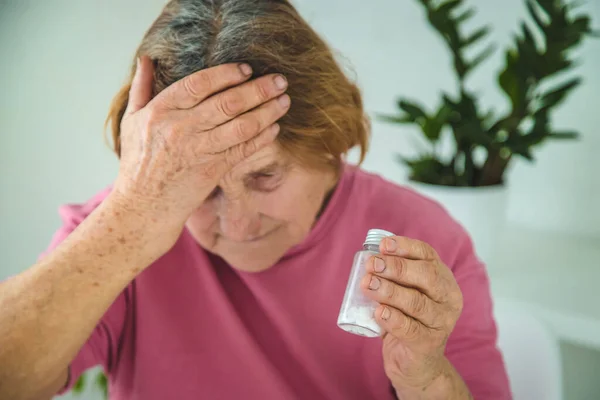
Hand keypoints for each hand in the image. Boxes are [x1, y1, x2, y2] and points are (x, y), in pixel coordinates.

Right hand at [112, 56, 290, 227]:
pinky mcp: (212, 170)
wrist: (143, 206)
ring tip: (284, 101)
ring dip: (267, 112)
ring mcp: (198, 150)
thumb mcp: (131, 121)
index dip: (226, 74)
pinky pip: (243, 150)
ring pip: (241, 126)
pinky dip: (261, 138)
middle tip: (280, 80)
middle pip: (228, 103)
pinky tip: (274, 128)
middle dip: (259, 89)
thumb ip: (141, 88)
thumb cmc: (137, 162)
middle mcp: (181, 128)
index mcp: (161, 110)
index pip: (199, 83)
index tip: (247, 69)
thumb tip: (145, 58)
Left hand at [361, 236, 465, 396]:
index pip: (428, 255)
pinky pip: (410, 329)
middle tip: (372, 265)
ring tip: (368, 284)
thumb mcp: (404, 293)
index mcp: (443, 279)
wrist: (416, 362)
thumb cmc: (407, 319)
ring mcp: (441, 323)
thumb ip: (393, 276)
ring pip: (416, 302)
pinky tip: (379, 312)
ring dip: (389, 291)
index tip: (383, 245)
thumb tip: (369, 258)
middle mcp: (448, 299)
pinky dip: (392, 318)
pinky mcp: (429, 344)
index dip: (405, 247)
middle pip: (426, 276)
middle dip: (396, 267)